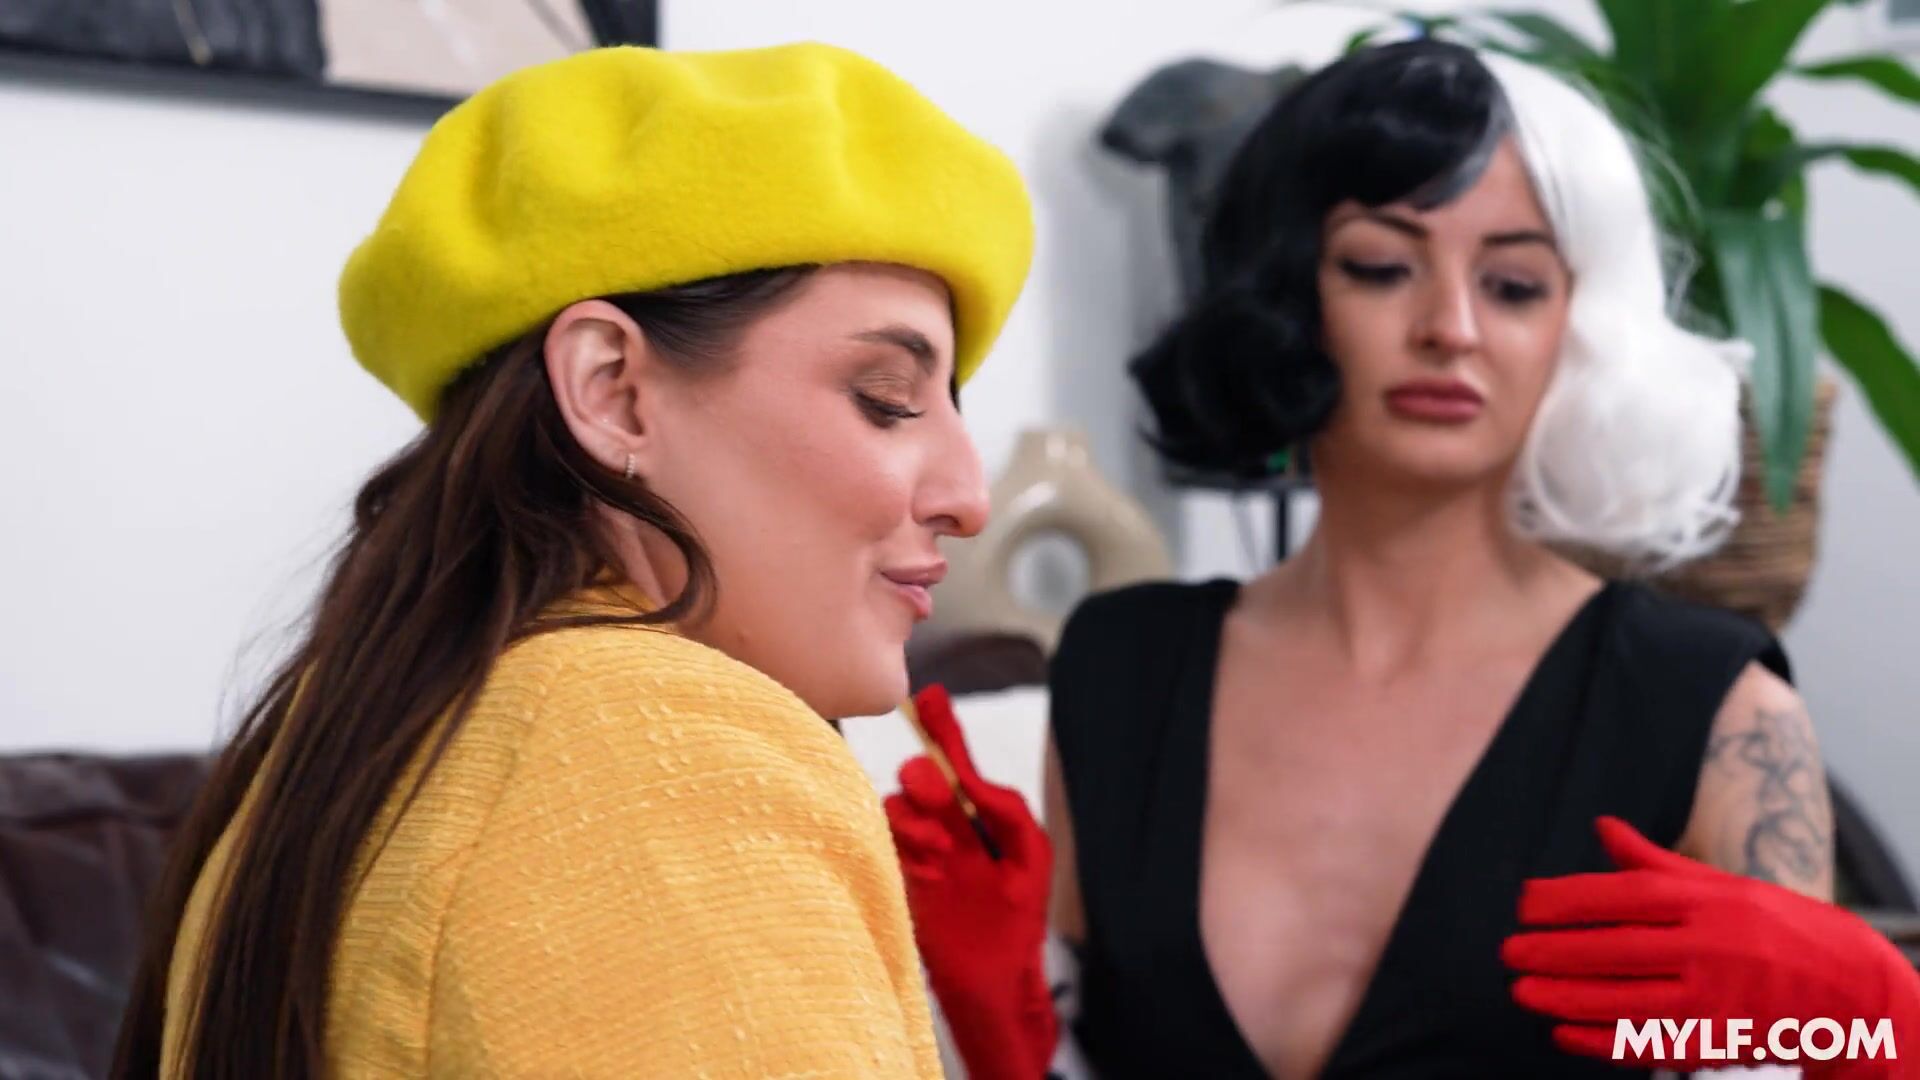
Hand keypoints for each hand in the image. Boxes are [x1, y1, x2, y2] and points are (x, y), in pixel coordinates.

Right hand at [884, 684, 1055, 1078]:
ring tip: (943, 851)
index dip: (944, 732)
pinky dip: (903, 841)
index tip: (929, 698)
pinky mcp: (901, 875)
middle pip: (923, 780)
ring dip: (916, 819)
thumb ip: (1005, 809)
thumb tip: (968, 777)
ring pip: (898, 807)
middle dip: (928, 782)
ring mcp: (922, 850)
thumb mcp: (1028, 856)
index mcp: (982, 815)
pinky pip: (886, 840)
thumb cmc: (1018, 920)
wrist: (993, 984)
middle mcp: (948, 825)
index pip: (959, 765)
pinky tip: (928, 862)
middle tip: (939, 800)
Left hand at [1503, 816, 1919, 1076]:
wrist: (1858, 995)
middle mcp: (1711, 946)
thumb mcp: (1726, 886)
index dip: (1569, 899)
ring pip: (1625, 1000)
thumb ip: (1658, 863)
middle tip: (1508, 952)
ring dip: (1567, 998)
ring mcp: (1717, 998)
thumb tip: (1603, 828)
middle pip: (1617, 949)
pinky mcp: (1720, 1041)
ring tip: (1523, 992)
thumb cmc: (1782, 930)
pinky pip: (1650, 1045)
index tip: (1524, 903)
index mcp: (1710, 901)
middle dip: (1555, 951)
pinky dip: (1603, 1042)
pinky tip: (1565, 1035)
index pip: (1624, 895)